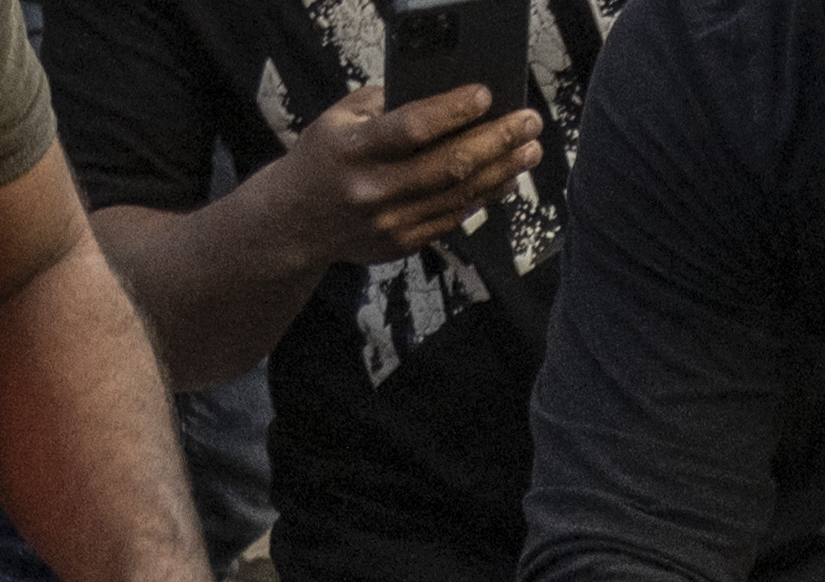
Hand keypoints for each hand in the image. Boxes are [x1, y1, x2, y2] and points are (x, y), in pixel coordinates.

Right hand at [270, 84, 543, 270]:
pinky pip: (454, 217)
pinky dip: (485, 196)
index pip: (412, 128)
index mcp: (354, 149)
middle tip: (529, 122)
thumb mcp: (338, 120)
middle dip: (496, 141)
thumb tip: (441, 95)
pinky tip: (507, 177)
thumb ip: (384, 104)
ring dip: (502, 170)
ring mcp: (391, 220)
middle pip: (448, 165)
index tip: (486, 95)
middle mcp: (374, 188)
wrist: (295, 223)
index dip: (453, 111)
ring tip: (530, 148)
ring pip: (459, 195)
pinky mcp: (404, 242)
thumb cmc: (323, 159)